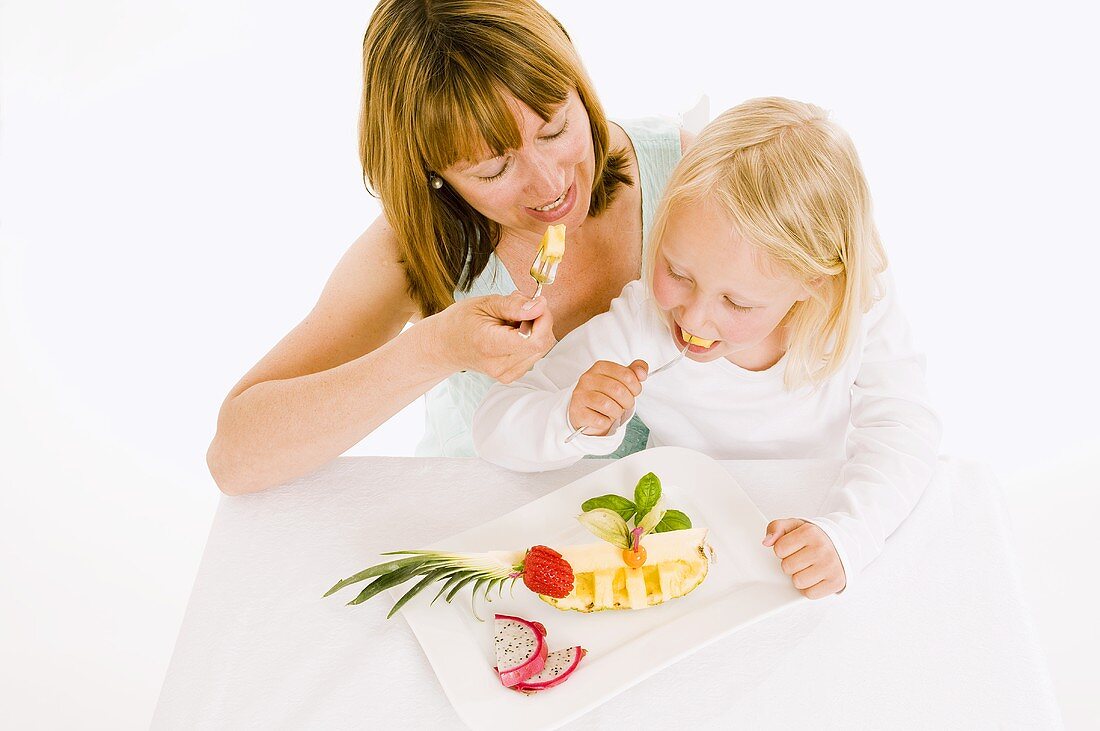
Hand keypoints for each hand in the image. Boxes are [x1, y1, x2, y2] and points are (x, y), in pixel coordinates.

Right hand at [438, 292, 555, 382]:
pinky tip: (511, 333)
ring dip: (534, 330)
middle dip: (539, 321)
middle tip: (519, 308)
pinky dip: (528, 340)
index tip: (536, 304)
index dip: (543, 320)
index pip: (534, 341)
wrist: (445, 346)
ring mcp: (505, 374)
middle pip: (541, 343)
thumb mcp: (484, 304)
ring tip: (510, 321)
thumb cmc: (461, 322)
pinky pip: (533, 354)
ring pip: (540, 348)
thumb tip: (540, 306)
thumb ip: (514, 305)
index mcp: (490, 346)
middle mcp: (499, 365)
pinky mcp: (510, 376)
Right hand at [567, 359, 647, 436]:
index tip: (633, 392)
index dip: (636, 387)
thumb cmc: (604, 393)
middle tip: (625, 404)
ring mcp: (580, 395)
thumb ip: (634, 372)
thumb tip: (642, 373)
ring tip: (615, 411)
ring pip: (607, 405)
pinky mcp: (578, 412)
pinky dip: (606, 422)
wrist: (584, 409)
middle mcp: (588, 378)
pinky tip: (603, 418)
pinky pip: (599, 420)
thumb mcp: (620, 379)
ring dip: (617, 412)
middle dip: (627, 401)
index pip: (627, 375)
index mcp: (600, 367)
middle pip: (618, 390)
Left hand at [763, 519, 845, 598]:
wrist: (842, 546)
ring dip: (799, 577)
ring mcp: (830, 566)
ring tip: (808, 568)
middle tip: (801, 558)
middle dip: (790, 564)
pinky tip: (815, 577)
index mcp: (810, 532)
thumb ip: (776, 527)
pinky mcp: (836, 582)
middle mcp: (822, 549)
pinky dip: (809, 588)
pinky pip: (810, 594)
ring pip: (797, 582)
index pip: (779, 549)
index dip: (782, 550)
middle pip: (787, 567)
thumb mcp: (795, 526)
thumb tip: (767, 542)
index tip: (792, 548)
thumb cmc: (815, 538)